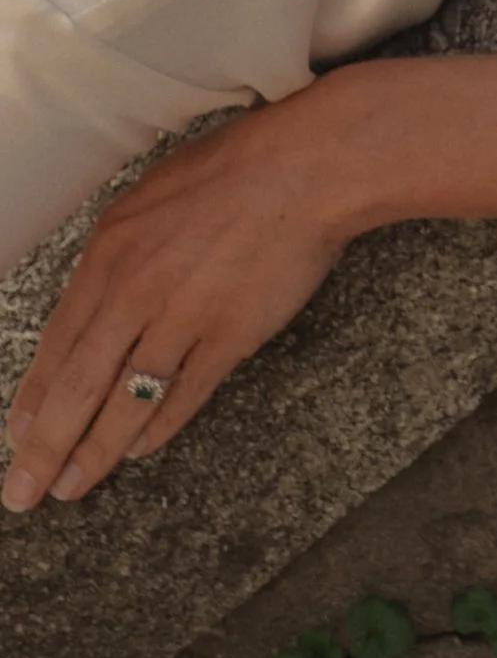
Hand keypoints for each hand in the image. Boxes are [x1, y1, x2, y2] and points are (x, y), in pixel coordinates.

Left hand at [2, 83, 365, 513]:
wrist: (306, 169)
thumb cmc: (233, 171)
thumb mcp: (150, 197)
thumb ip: (121, 250)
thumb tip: (102, 294)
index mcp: (109, 253)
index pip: (58, 340)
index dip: (35, 395)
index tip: (17, 433)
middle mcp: (135, 290)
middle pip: (79, 383)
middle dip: (45, 444)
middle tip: (23, 488)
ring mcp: (182, 316)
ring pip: (125, 399)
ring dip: (94, 450)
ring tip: (70, 486)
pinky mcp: (230, 335)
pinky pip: (185, 393)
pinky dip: (158, 426)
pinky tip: (139, 450)